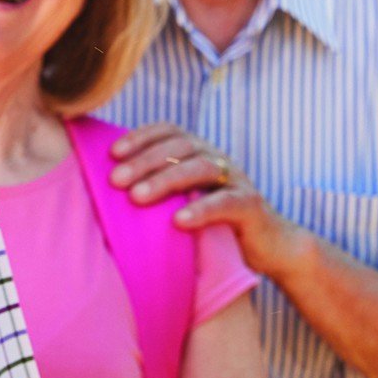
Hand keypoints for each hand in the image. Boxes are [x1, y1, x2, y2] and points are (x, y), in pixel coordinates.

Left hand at [110, 123, 309, 280]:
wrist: (269, 246)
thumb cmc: (215, 224)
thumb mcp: (183, 200)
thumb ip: (158, 189)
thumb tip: (108, 188)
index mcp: (199, 152)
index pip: (168, 131)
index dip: (141, 137)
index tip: (112, 153)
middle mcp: (217, 158)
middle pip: (180, 148)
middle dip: (144, 161)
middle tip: (115, 181)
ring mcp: (236, 179)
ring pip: (200, 168)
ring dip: (166, 180)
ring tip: (137, 197)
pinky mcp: (250, 205)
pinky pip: (225, 203)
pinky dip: (201, 210)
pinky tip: (177, 221)